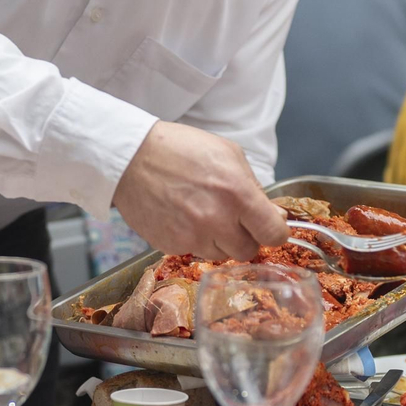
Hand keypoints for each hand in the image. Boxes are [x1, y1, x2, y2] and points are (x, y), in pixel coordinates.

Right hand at [112, 121, 287, 259]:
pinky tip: (183, 217)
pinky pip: (194, 252)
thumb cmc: (181, 149)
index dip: (274, 232)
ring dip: (219, 241)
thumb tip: (274, 214)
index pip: (273, 234)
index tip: (268, 227)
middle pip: (248, 251)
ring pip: (221, 256)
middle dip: (245, 237)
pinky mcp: (171, 246)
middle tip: (232, 220)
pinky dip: (193, 240)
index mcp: (237, 193)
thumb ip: (254, 187)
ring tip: (203, 215)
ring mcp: (192, 236)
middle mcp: (217, 220)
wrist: (131, 157)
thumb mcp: (228, 154)